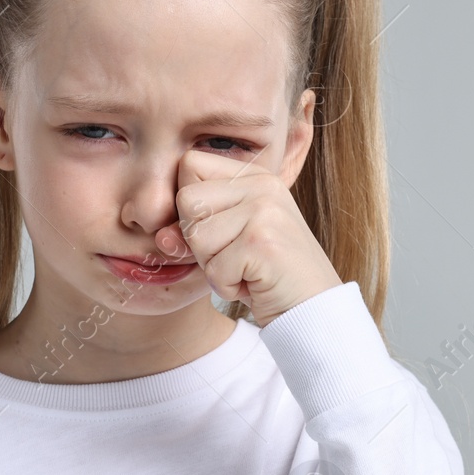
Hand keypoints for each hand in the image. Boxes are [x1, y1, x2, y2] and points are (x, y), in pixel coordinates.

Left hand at [156, 149, 342, 327]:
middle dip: (200, 241)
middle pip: (187, 200)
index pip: (188, 165)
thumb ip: (191, 227)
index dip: (189, 205)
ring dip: (214, 266)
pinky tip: (254, 283)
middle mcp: (262, 185)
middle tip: (236, 256)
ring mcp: (265, 212)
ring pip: (196, 237)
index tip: (219, 231)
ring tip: (247, 269)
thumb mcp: (226, 242)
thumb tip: (160, 237)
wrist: (313, 309)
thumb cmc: (266, 275)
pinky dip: (228, 287)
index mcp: (254, 175)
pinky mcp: (263, 243)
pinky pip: (214, 269)